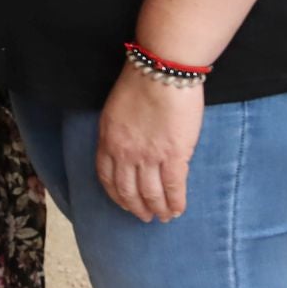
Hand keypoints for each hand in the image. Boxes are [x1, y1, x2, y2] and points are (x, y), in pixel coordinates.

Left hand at [95, 64, 203, 222]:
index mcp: (108, 139)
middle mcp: (125, 152)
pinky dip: (176, 203)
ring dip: (158, 209)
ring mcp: (149, 156)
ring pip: (151, 194)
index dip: (116, 195)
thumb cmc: (140, 82)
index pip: (107, 177)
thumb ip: (117, 132)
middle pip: (128, 190)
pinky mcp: (174, 155)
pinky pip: (173, 188)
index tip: (124, 203)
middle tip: (145, 217)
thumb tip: (127, 148)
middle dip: (136, 208)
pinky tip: (179, 210)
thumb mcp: (115, 110)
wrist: (161, 70)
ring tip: (164, 217)